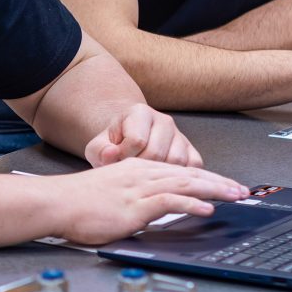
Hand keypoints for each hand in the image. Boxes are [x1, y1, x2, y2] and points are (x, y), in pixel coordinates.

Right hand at [41, 160, 248, 245]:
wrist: (56, 203)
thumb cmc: (78, 204)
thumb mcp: (114, 196)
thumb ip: (137, 200)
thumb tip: (156, 213)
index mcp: (138, 170)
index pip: (181, 172)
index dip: (208, 178)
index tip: (228, 186)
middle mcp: (143, 174)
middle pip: (190, 174)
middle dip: (220, 182)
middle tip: (244, 190)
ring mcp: (139, 189)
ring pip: (186, 184)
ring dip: (215, 190)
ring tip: (236, 196)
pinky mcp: (134, 204)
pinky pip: (169, 201)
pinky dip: (191, 204)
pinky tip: (207, 208)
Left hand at [85, 104, 202, 168]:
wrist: (127, 142)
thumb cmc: (113, 146)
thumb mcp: (98, 147)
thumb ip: (100, 151)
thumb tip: (111, 155)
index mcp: (140, 113)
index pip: (137, 140)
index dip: (124, 157)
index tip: (116, 160)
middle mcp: (164, 121)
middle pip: (157, 153)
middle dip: (140, 168)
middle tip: (130, 171)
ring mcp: (180, 135)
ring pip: (176, 161)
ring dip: (159, 174)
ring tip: (144, 174)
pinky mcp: (191, 149)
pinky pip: (193, 166)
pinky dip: (179, 176)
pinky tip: (163, 179)